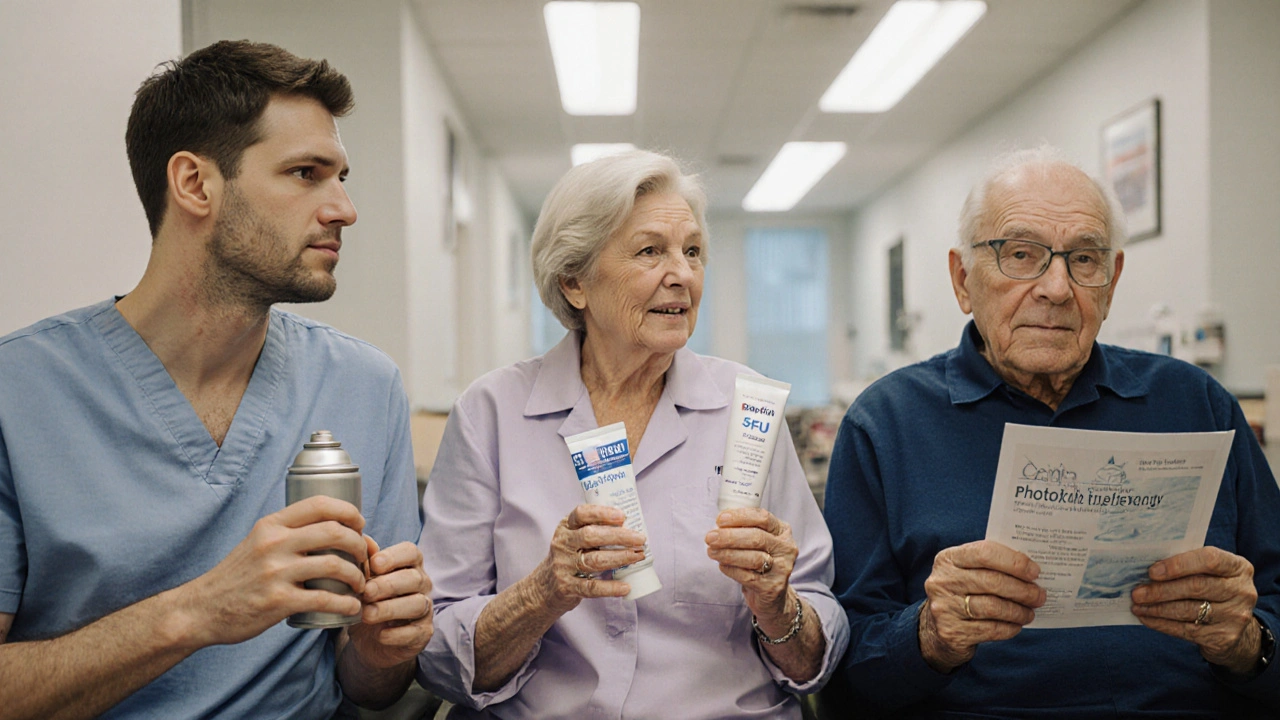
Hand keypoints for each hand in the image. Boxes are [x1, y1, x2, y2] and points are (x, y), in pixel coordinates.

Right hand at [180, 495, 368, 646]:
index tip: (360, 524)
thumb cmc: (238, 577)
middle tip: (365, 558)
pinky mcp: (278, 601)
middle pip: (335, 532)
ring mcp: (276, 572)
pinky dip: (346, 604)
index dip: (349, 511)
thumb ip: (288, 534)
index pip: (320, 504)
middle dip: (359, 544)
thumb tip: (332, 528)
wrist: (201, 609)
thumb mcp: (257, 542)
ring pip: (335, 565)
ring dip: (357, 576)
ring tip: (360, 585)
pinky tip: (351, 608)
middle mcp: (274, 543)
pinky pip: (325, 599)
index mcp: (271, 525)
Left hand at [346, 537, 433, 669]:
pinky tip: (380, 634)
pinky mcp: (423, 633)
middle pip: (413, 578)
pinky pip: (415, 632)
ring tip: (367, 615)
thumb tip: (363, 539)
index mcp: (409, 565)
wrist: (370, 638)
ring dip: (390, 609)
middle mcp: (422, 584)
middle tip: (365, 592)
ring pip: (417, 604)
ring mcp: (425, 609)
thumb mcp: (363, 581)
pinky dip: (397, 634)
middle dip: (388, 585)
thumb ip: (364, 561)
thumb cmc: (369, 600)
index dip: (394, 556)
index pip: (411, 552)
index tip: (374, 564)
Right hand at [536, 505, 646, 612]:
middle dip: (619, 537)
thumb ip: (594, 530)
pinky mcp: (566, 586)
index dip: (601, 513)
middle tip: (640, 539)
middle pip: (590, 536)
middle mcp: (562, 544)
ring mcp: (563, 565)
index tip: (622, 516)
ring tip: (638, 556)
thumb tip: (631, 526)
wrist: (543, 587)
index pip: (581, 514)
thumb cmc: (569, 557)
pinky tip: (625, 587)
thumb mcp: (573, 538)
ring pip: (593, 560)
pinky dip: (610, 588)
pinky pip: (591, 587)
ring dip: (619, 558)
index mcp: (566, 527)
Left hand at [704, 508, 795, 621]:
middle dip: (730, 536)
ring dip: (728, 553)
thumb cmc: (759, 559)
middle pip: (757, 537)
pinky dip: (731, 569)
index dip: (740, 517)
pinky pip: (747, 576)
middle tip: (710, 537)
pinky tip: (722, 565)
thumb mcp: (758, 540)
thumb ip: (743, 529)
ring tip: (711, 551)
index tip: (720, 519)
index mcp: (782, 531)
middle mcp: (786, 548)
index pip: (763, 518)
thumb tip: (718, 525)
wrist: (770, 592)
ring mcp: (782, 568)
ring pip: (753, 558)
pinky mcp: (772, 587)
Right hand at [919, 540, 1045, 672]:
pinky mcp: (952, 632)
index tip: (1035, 572)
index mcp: (948, 559)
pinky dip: (1009, 628)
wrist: (936, 628)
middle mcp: (942, 581)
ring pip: (993, 607)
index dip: (1014, 562)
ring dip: (1018, 611)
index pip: (984, 553)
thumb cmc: (962, 593)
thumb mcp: (968, 572)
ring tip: (1030, 612)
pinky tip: (1016, 625)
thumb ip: (991, 566)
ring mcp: (944, 607)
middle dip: (1022, 590)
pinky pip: (990, 629)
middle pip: (992, 582)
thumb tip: (1031, 570)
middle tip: (1039, 596)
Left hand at [1131, 547, 1260, 673]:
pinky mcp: (1224, 638)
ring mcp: (1235, 616)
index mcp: (1238, 567)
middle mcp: (1241, 591)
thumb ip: (1188, 566)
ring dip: (1157, 608)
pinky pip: (1186, 630)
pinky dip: (1162, 624)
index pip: (1210, 559)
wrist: (1238, 629)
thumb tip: (1146, 568)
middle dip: (1161, 590)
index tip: (1152, 572)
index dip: (1178, 565)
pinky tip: (1146, 619)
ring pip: (1188, 610)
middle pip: (1196, 587)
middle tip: (1137, 593)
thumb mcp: (1210, 573)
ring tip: (1137, 606)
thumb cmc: (1213, 590)